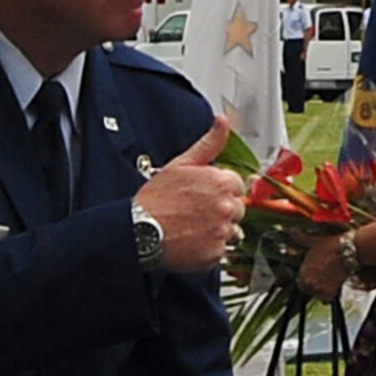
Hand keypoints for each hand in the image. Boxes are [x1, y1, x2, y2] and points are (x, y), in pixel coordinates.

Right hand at [134, 116, 243, 272]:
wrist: (139, 231)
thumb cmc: (155, 199)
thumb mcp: (180, 164)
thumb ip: (208, 144)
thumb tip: (222, 122)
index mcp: (221, 182)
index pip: (235, 185)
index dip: (219, 190)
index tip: (202, 196)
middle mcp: (226, 207)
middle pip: (237, 208)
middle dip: (220, 210)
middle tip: (194, 213)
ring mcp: (222, 232)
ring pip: (231, 231)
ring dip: (217, 231)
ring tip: (192, 228)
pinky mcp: (215, 253)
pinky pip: (221, 251)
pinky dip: (208, 249)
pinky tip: (191, 242)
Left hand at [294, 232, 348, 299]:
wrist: (349, 250)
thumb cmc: (332, 246)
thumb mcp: (314, 241)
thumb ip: (301, 238)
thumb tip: (292, 232)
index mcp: (303, 272)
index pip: (300, 284)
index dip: (306, 281)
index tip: (312, 277)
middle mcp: (309, 282)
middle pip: (308, 291)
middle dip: (314, 287)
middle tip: (321, 280)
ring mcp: (320, 288)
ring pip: (318, 296)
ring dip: (322, 291)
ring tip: (328, 283)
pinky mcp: (332, 292)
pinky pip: (328, 299)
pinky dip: (331, 295)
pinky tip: (334, 287)